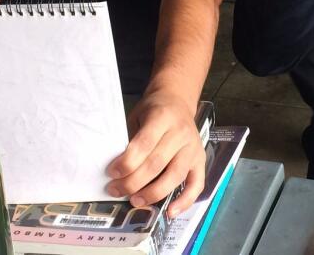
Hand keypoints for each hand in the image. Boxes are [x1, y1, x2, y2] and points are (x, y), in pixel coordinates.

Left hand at [107, 92, 204, 216]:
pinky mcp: (201, 161)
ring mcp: (193, 148)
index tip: (112, 173)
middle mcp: (181, 133)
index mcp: (163, 118)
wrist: (177, 101)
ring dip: (152, 193)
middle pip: (157, 164)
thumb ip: (131, 140)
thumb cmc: (152, 111)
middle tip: (116, 190)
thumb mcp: (137, 116)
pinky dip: (185, 201)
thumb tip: (117, 171)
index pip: (144, 144)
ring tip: (135, 201)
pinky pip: (197, 184)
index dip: (127, 162)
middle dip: (133, 182)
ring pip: (174, 176)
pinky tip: (170, 212)